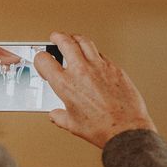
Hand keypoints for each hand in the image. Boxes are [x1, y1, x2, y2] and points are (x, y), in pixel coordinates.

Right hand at [34, 32, 155, 148]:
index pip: (44, 60)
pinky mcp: (114, 68)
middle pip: (65, 42)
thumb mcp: (72, 124)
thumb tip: (56, 114)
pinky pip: (101, 54)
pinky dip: (93, 52)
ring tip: (73, 39)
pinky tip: (93, 57)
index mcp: (65, 84)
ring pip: (84, 42)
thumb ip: (60, 116)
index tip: (42, 60)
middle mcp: (81, 71)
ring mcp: (99, 67)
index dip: (40, 58)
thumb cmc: (101, 128)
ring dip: (75, 38)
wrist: (125, 129)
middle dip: (57, 37)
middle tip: (55, 37)